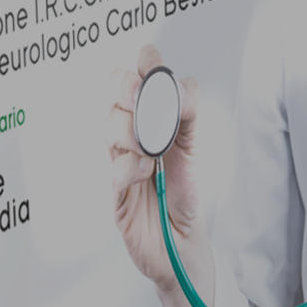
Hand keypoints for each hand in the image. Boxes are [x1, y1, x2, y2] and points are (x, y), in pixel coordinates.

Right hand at [107, 43, 202, 290]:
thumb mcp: (194, 146)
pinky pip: (116, 167)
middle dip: (128, 89)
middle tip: (144, 101)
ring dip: (135, 130)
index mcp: (149, 119)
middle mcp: (130, 135)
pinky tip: (147, 172)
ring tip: (154, 150)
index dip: (141, 66)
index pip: (134, 78)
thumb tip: (181, 85)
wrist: (182, 241)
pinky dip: (132, 165)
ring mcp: (119, 160)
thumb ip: (189, 113)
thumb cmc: (183, 192)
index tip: (152, 65)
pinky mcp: (115, 190)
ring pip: (112, 125)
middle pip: (113, 93)